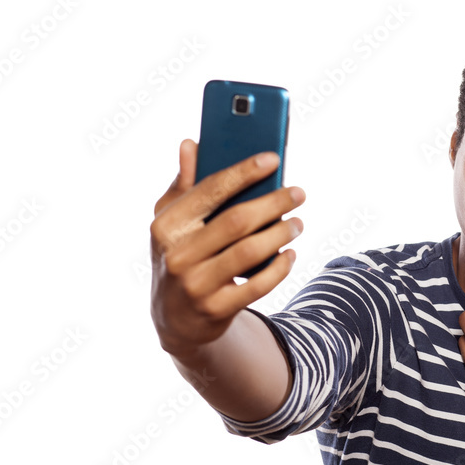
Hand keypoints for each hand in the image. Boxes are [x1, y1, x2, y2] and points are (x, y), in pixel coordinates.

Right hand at [150, 139, 304, 357]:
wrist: (174, 319)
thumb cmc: (179, 256)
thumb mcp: (171, 223)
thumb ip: (183, 185)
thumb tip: (190, 145)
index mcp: (166, 226)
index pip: (209, 190)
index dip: (243, 172)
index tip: (272, 159)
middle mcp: (178, 255)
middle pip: (236, 221)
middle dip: (273, 203)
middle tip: (298, 193)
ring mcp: (196, 285)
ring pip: (250, 252)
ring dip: (280, 234)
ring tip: (297, 223)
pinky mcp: (215, 309)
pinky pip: (257, 286)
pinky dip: (279, 268)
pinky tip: (290, 254)